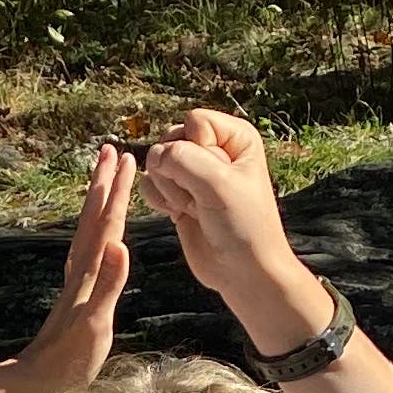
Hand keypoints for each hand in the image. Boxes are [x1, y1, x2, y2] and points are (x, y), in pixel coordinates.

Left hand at [0, 140, 132, 392]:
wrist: (37, 382)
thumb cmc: (69, 361)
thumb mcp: (96, 325)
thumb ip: (109, 284)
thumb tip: (120, 244)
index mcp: (88, 274)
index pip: (108, 225)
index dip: (119, 193)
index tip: (129, 160)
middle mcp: (80, 271)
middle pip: (94, 218)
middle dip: (104, 184)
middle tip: (112, 149)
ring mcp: (75, 281)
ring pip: (87, 230)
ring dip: (97, 201)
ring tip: (104, 175)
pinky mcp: (73, 293)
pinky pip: (85, 248)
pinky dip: (93, 229)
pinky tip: (96, 229)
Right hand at [139, 106, 294, 300]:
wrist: (242, 270)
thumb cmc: (243, 225)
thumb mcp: (218, 184)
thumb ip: (182, 158)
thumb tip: (152, 156)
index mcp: (235, 136)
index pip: (194, 122)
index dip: (198, 150)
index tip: (219, 180)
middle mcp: (213, 148)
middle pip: (171, 140)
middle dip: (179, 173)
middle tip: (204, 199)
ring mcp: (192, 171)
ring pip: (156, 162)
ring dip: (170, 189)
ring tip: (195, 208)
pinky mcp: (176, 193)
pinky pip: (148, 182)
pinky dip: (158, 200)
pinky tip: (180, 214)